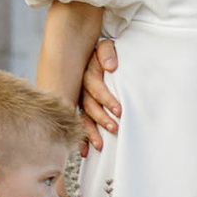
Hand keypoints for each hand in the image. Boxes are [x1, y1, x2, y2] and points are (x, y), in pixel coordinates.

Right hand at [79, 38, 121, 155]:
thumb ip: (108, 52)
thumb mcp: (106, 45)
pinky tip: (85, 151)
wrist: (84, 48)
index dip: (106, 98)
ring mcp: (77, 97)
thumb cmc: (103, 51)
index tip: (119, 110)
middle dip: (101, 118)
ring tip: (100, 145)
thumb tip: (111, 66)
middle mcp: (79, 86)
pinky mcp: (77, 105)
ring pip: (82, 116)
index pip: (95, 87)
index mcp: (86, 72)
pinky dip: (81, 137)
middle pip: (88, 104)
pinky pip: (78, 122)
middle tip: (114, 128)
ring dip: (90, 131)